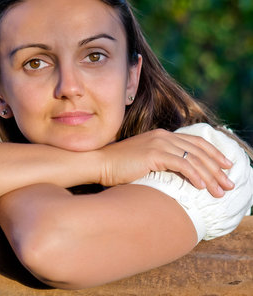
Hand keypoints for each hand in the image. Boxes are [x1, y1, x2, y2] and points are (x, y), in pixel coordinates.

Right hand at [97, 129, 233, 196]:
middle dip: (217, 168)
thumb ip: (161, 161)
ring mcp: (158, 143)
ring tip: (220, 190)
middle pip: (199, 150)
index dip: (214, 154)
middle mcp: (162, 136)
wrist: (98, 163)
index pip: (195, 142)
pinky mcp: (153, 154)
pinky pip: (181, 165)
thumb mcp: (143, 160)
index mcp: (161, 135)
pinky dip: (195, 175)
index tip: (226, 166)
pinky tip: (202, 186)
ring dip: (210, 176)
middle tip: (229, 183)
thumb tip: (177, 173)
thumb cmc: (117, 166)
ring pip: (194, 158)